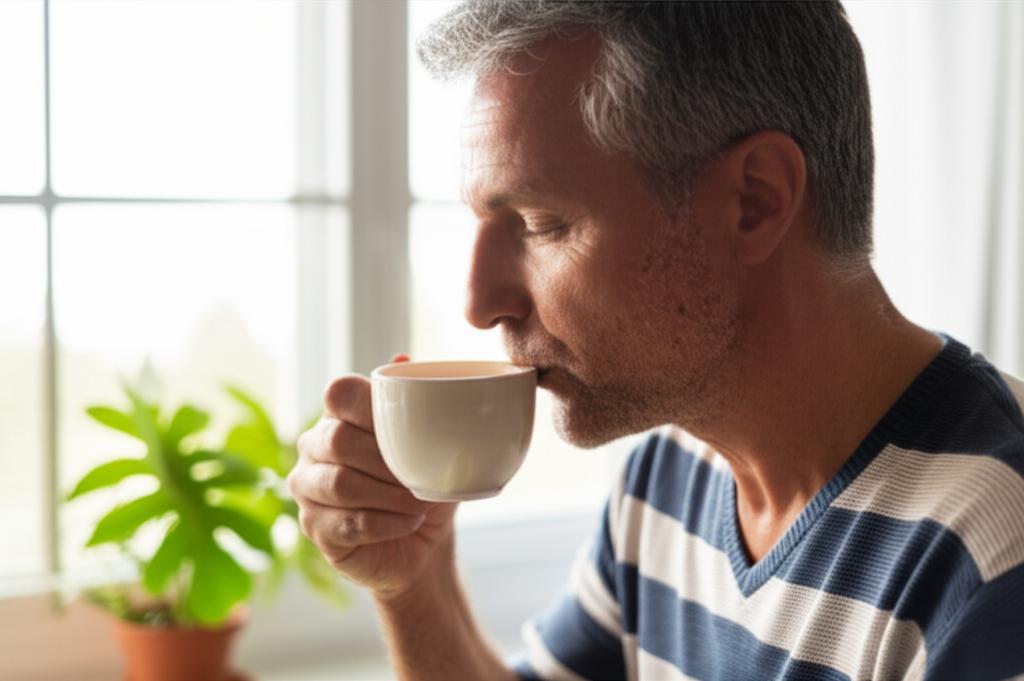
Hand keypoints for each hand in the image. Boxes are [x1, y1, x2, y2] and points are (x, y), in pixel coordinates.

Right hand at [288, 355, 458, 599]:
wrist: (423, 541)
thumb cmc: (424, 483)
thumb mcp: (431, 441)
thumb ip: (416, 402)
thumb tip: (404, 360)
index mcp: (339, 415)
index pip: (339, 391)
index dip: (371, 406)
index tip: (408, 428)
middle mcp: (313, 445)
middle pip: (338, 440)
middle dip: (387, 462)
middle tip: (420, 478)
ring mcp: (307, 486)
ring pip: (341, 484)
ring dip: (389, 495)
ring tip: (418, 503)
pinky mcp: (313, 527)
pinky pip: (348, 522)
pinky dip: (388, 523)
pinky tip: (409, 522)